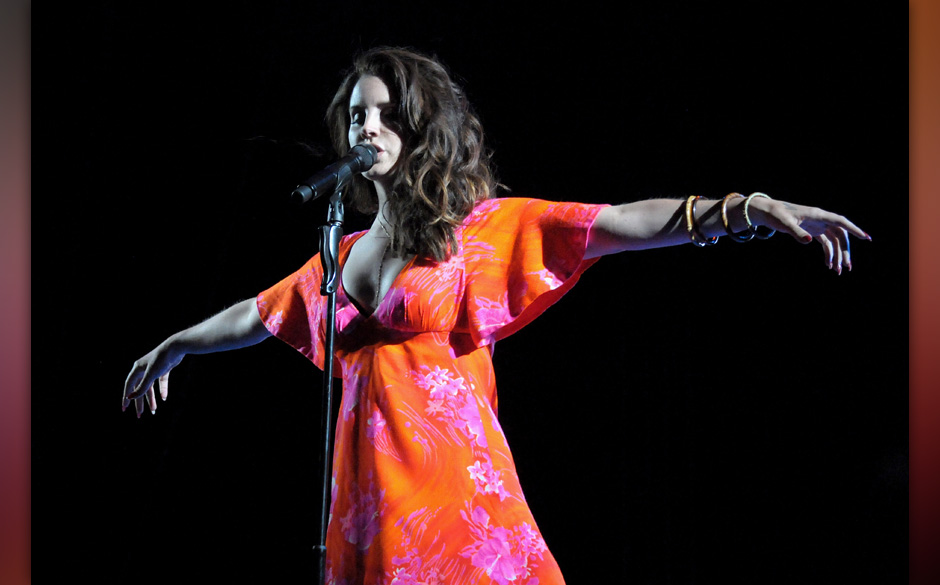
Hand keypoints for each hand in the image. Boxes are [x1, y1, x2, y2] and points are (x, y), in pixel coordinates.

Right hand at [123, 340, 182, 416]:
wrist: (176, 347)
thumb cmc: (161, 359)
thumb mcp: (151, 375)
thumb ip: (141, 387)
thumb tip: (130, 398)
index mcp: (137, 369)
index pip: (129, 386)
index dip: (126, 397)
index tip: (124, 408)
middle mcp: (143, 369)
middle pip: (139, 389)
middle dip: (139, 402)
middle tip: (140, 415)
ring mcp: (154, 369)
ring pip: (150, 387)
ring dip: (151, 399)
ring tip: (153, 410)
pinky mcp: (164, 369)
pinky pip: (161, 382)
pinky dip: (162, 390)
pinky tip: (164, 398)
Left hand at [746, 195, 870, 273]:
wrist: (768, 212)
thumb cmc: (776, 215)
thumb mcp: (784, 224)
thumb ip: (796, 232)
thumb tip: (810, 241)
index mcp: (817, 215)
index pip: (840, 221)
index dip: (854, 229)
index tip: (865, 237)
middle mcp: (821, 219)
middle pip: (840, 235)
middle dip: (845, 251)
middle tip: (847, 266)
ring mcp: (818, 225)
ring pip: (834, 241)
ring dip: (837, 255)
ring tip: (838, 270)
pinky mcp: (813, 231)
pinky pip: (826, 243)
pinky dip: (828, 253)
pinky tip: (828, 264)